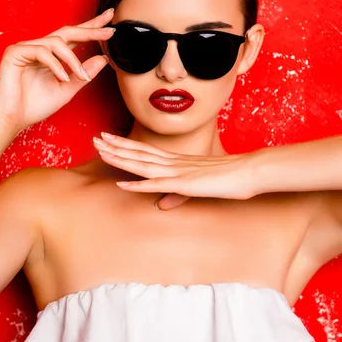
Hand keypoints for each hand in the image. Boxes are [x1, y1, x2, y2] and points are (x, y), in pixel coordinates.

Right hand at [0, 9, 115, 134]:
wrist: (12, 118)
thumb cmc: (35, 105)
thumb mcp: (67, 89)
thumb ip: (84, 74)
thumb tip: (104, 58)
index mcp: (52, 55)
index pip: (75, 37)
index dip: (92, 28)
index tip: (111, 22)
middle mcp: (40, 47)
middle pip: (68, 31)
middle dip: (90, 29)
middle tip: (110, 31)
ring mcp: (26, 48)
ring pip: (57, 42)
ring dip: (73, 60)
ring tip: (81, 76)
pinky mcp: (15, 52)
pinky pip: (41, 51)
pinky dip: (56, 65)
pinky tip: (63, 78)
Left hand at [93, 132, 258, 209]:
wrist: (247, 172)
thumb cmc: (227, 178)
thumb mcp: (197, 188)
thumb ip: (176, 195)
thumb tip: (161, 204)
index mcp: (176, 161)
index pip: (145, 150)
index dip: (125, 145)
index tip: (108, 138)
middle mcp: (173, 163)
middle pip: (139, 152)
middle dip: (115, 146)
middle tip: (95, 138)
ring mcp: (177, 172)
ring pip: (142, 164)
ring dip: (120, 158)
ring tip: (101, 151)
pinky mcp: (184, 184)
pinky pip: (156, 184)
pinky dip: (137, 184)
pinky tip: (121, 183)